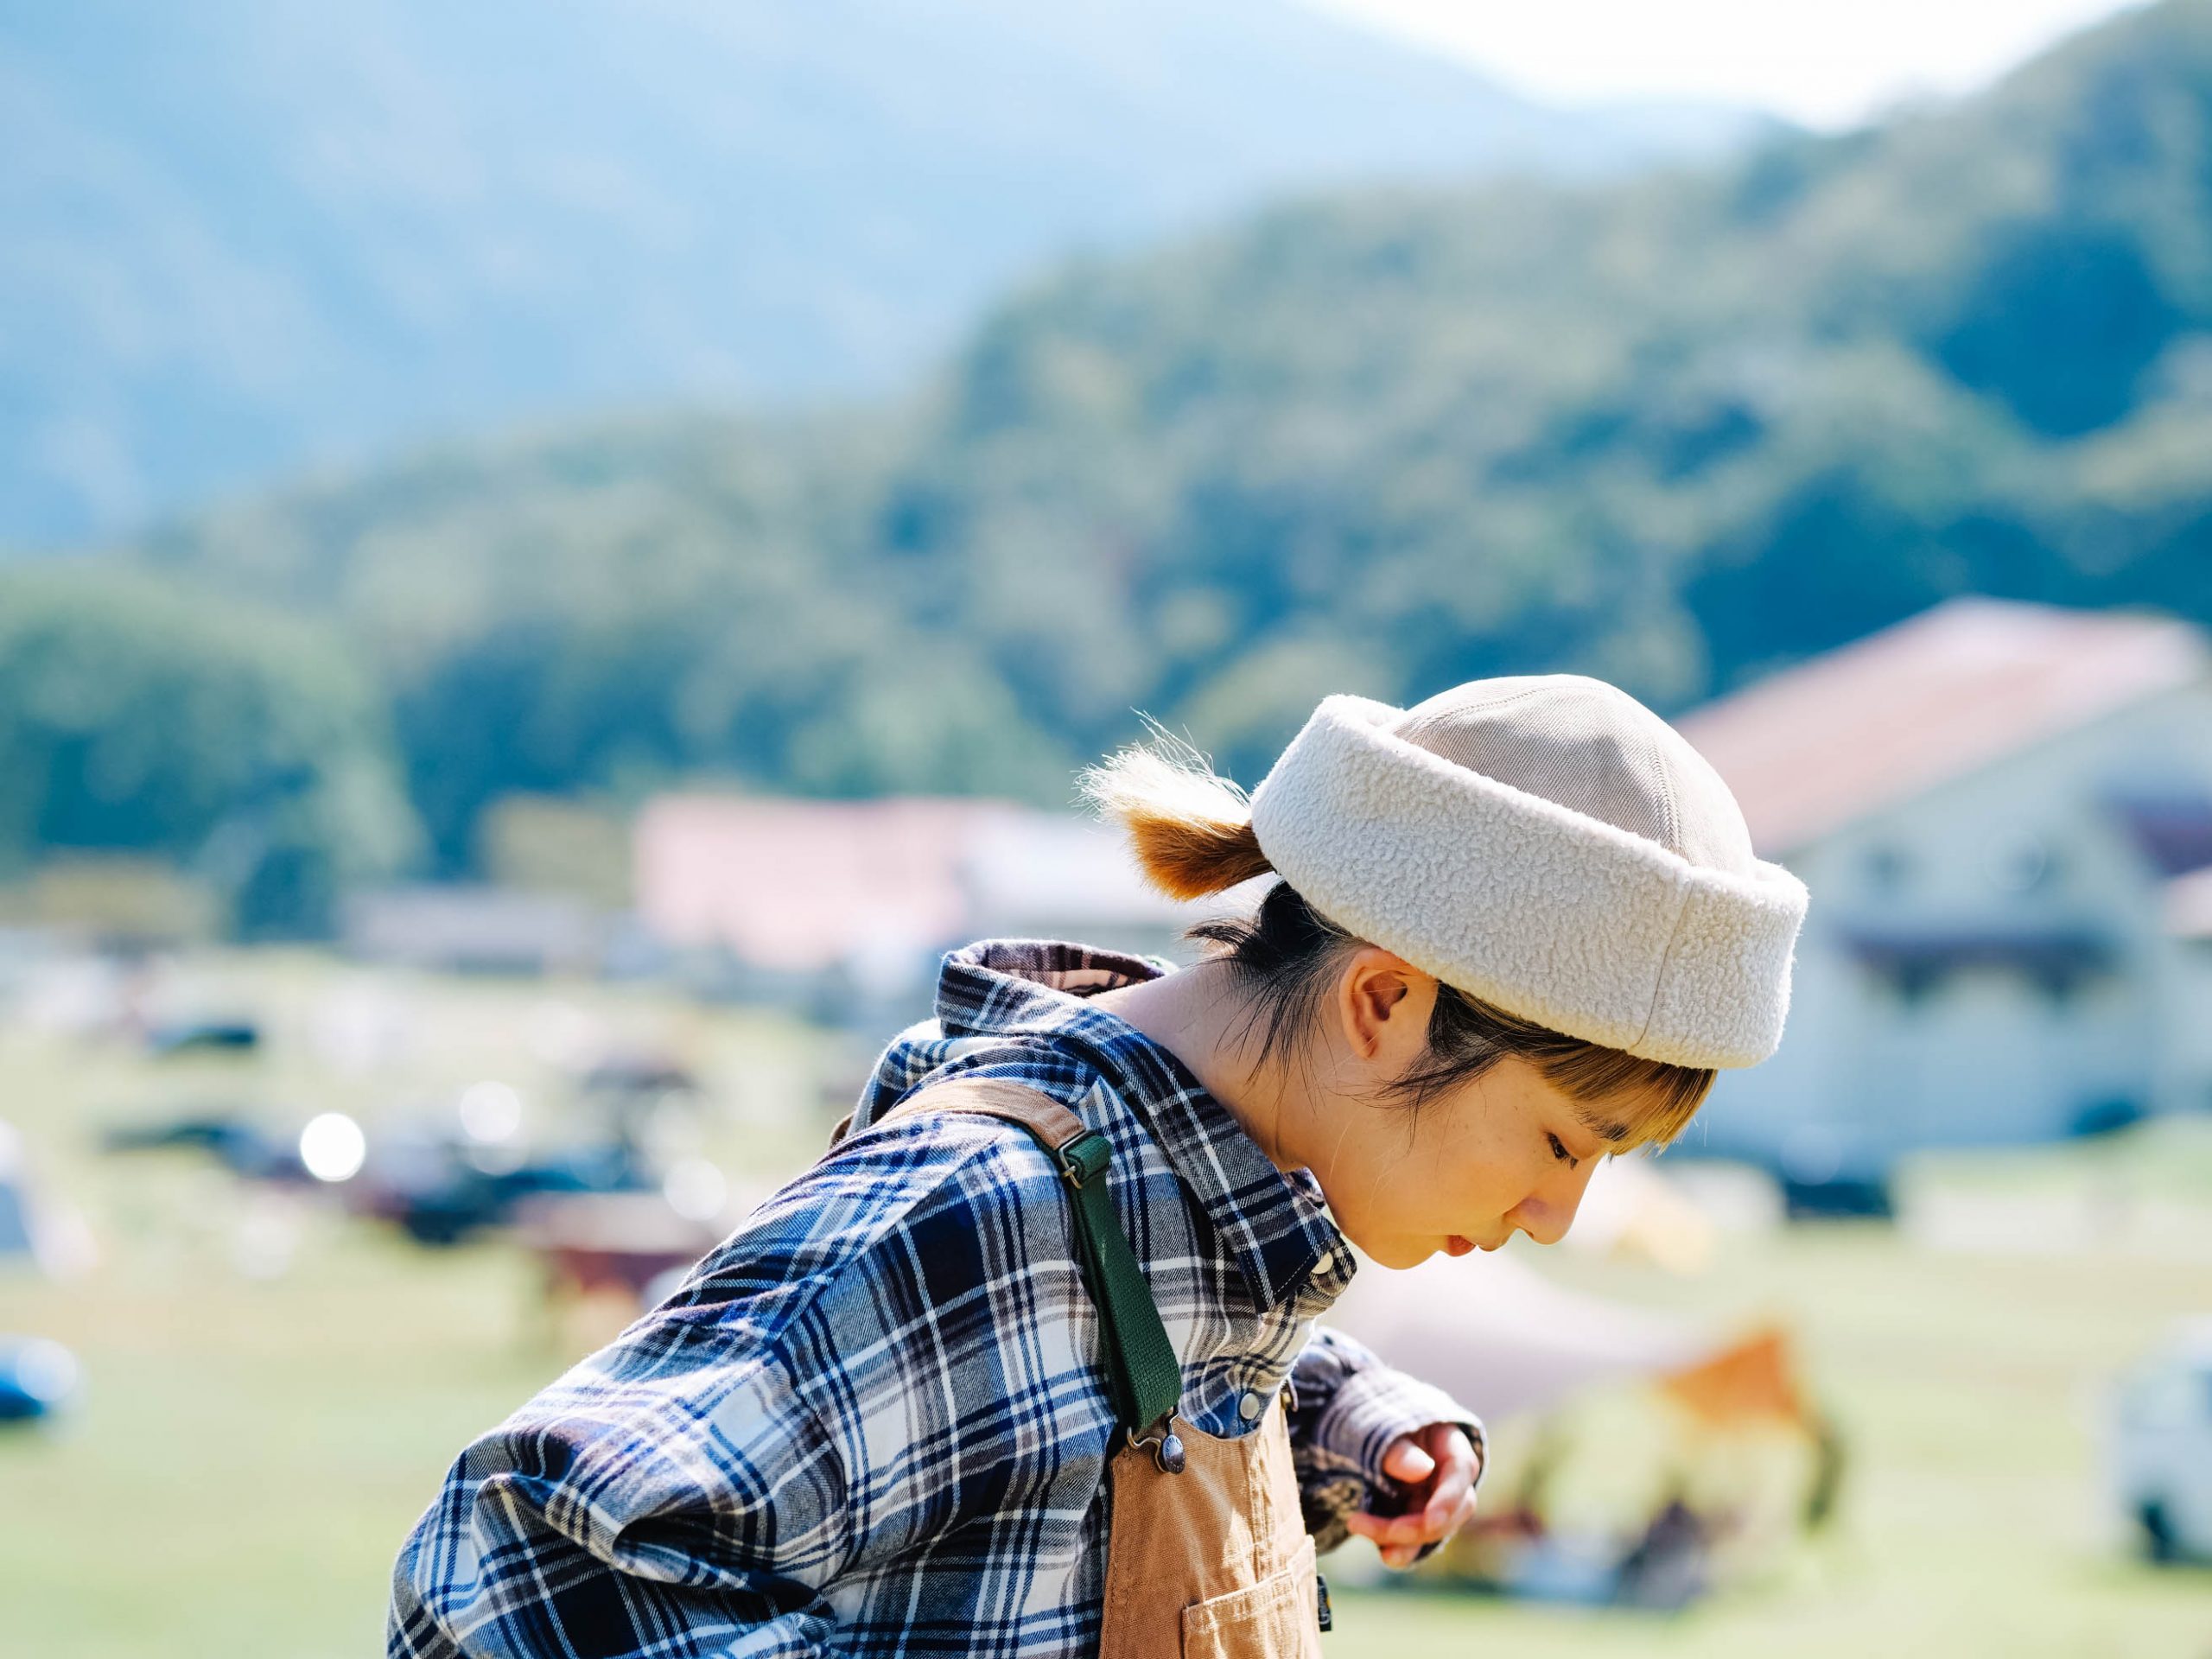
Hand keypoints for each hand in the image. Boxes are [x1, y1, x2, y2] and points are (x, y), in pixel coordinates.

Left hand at [1342, 1422, 1480, 1567]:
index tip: (1431, 1520)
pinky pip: (1414, 1537)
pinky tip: (1387, 1555)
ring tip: (1380, 1548)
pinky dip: (1402, 1547)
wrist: (1349, 1428)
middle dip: (1419, 1526)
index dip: (1449, 1497)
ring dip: (1407, 1542)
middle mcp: (1445, 1473)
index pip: (1461, 1469)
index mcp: (1446, 1441)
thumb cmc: (1369, 1420)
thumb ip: (1398, 1449)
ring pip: (1433, 1529)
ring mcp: (1431, 1496)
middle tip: (1380, 1529)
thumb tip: (1423, 1470)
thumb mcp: (1376, 1426)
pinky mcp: (1414, 1514)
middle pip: (1452, 1508)